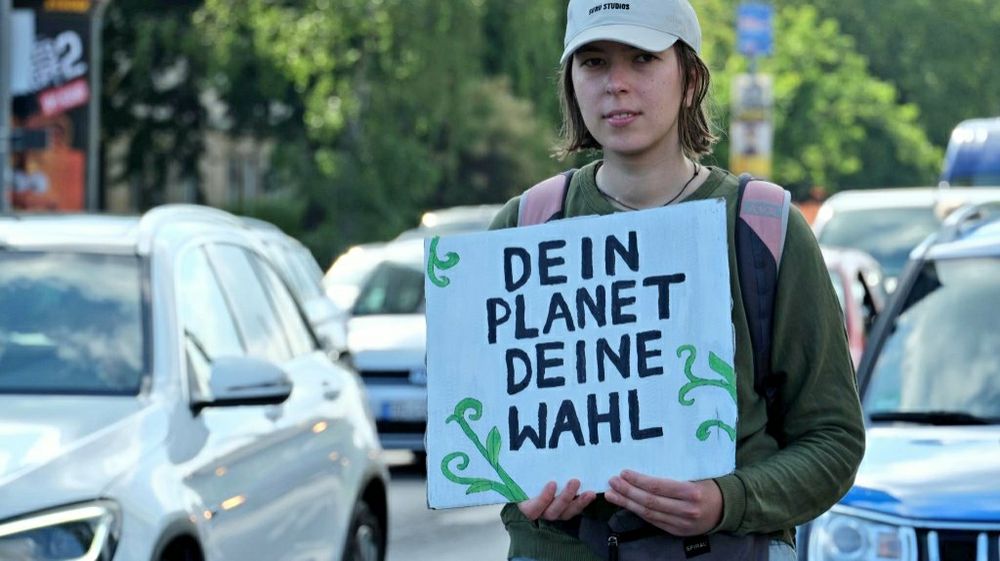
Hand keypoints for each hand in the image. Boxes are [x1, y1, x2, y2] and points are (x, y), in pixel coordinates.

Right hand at [517, 479, 596, 520]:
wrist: (530, 480)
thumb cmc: (522, 478)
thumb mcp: (518, 476)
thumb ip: (519, 473)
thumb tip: (514, 460)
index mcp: (526, 506)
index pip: (532, 510)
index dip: (543, 499)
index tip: (552, 483)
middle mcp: (540, 512)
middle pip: (553, 512)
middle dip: (565, 498)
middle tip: (575, 481)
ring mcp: (553, 512)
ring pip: (566, 513)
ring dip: (578, 502)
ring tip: (590, 492)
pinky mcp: (565, 509)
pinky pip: (574, 510)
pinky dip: (583, 502)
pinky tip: (591, 494)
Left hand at [605, 470, 722, 535]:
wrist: (725, 508)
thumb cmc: (707, 484)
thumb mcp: (697, 474)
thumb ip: (675, 472)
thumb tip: (645, 462)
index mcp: (692, 492)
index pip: (658, 487)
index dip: (638, 481)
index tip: (623, 473)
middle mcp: (686, 510)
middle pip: (650, 502)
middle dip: (628, 492)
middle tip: (612, 482)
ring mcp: (682, 524)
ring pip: (649, 514)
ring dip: (628, 504)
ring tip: (612, 494)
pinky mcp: (677, 532)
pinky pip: (654, 521)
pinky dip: (638, 513)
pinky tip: (627, 504)